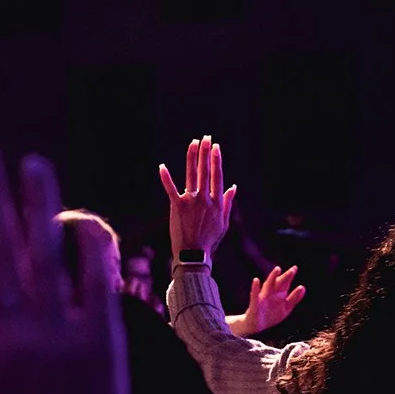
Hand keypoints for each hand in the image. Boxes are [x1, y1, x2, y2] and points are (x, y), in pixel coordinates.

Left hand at [158, 135, 234, 261]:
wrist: (194, 254)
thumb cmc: (210, 240)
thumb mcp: (224, 222)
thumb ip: (227, 203)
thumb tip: (232, 186)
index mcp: (217, 201)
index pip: (217, 176)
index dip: (216, 160)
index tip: (216, 148)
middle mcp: (205, 198)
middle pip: (206, 171)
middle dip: (206, 153)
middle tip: (206, 138)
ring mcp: (191, 202)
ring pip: (192, 175)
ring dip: (193, 158)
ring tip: (194, 143)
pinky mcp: (176, 207)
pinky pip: (170, 189)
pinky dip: (166, 178)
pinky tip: (162, 166)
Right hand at [227, 265, 305, 337]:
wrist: (255, 325)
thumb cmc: (271, 315)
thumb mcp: (286, 308)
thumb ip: (294, 298)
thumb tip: (302, 287)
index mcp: (279, 295)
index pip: (285, 284)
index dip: (289, 276)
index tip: (294, 268)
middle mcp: (271, 294)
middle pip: (279, 283)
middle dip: (286, 277)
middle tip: (293, 269)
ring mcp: (263, 298)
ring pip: (268, 286)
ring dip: (272, 277)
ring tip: (277, 269)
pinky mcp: (255, 304)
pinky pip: (254, 295)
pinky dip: (255, 288)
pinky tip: (256, 280)